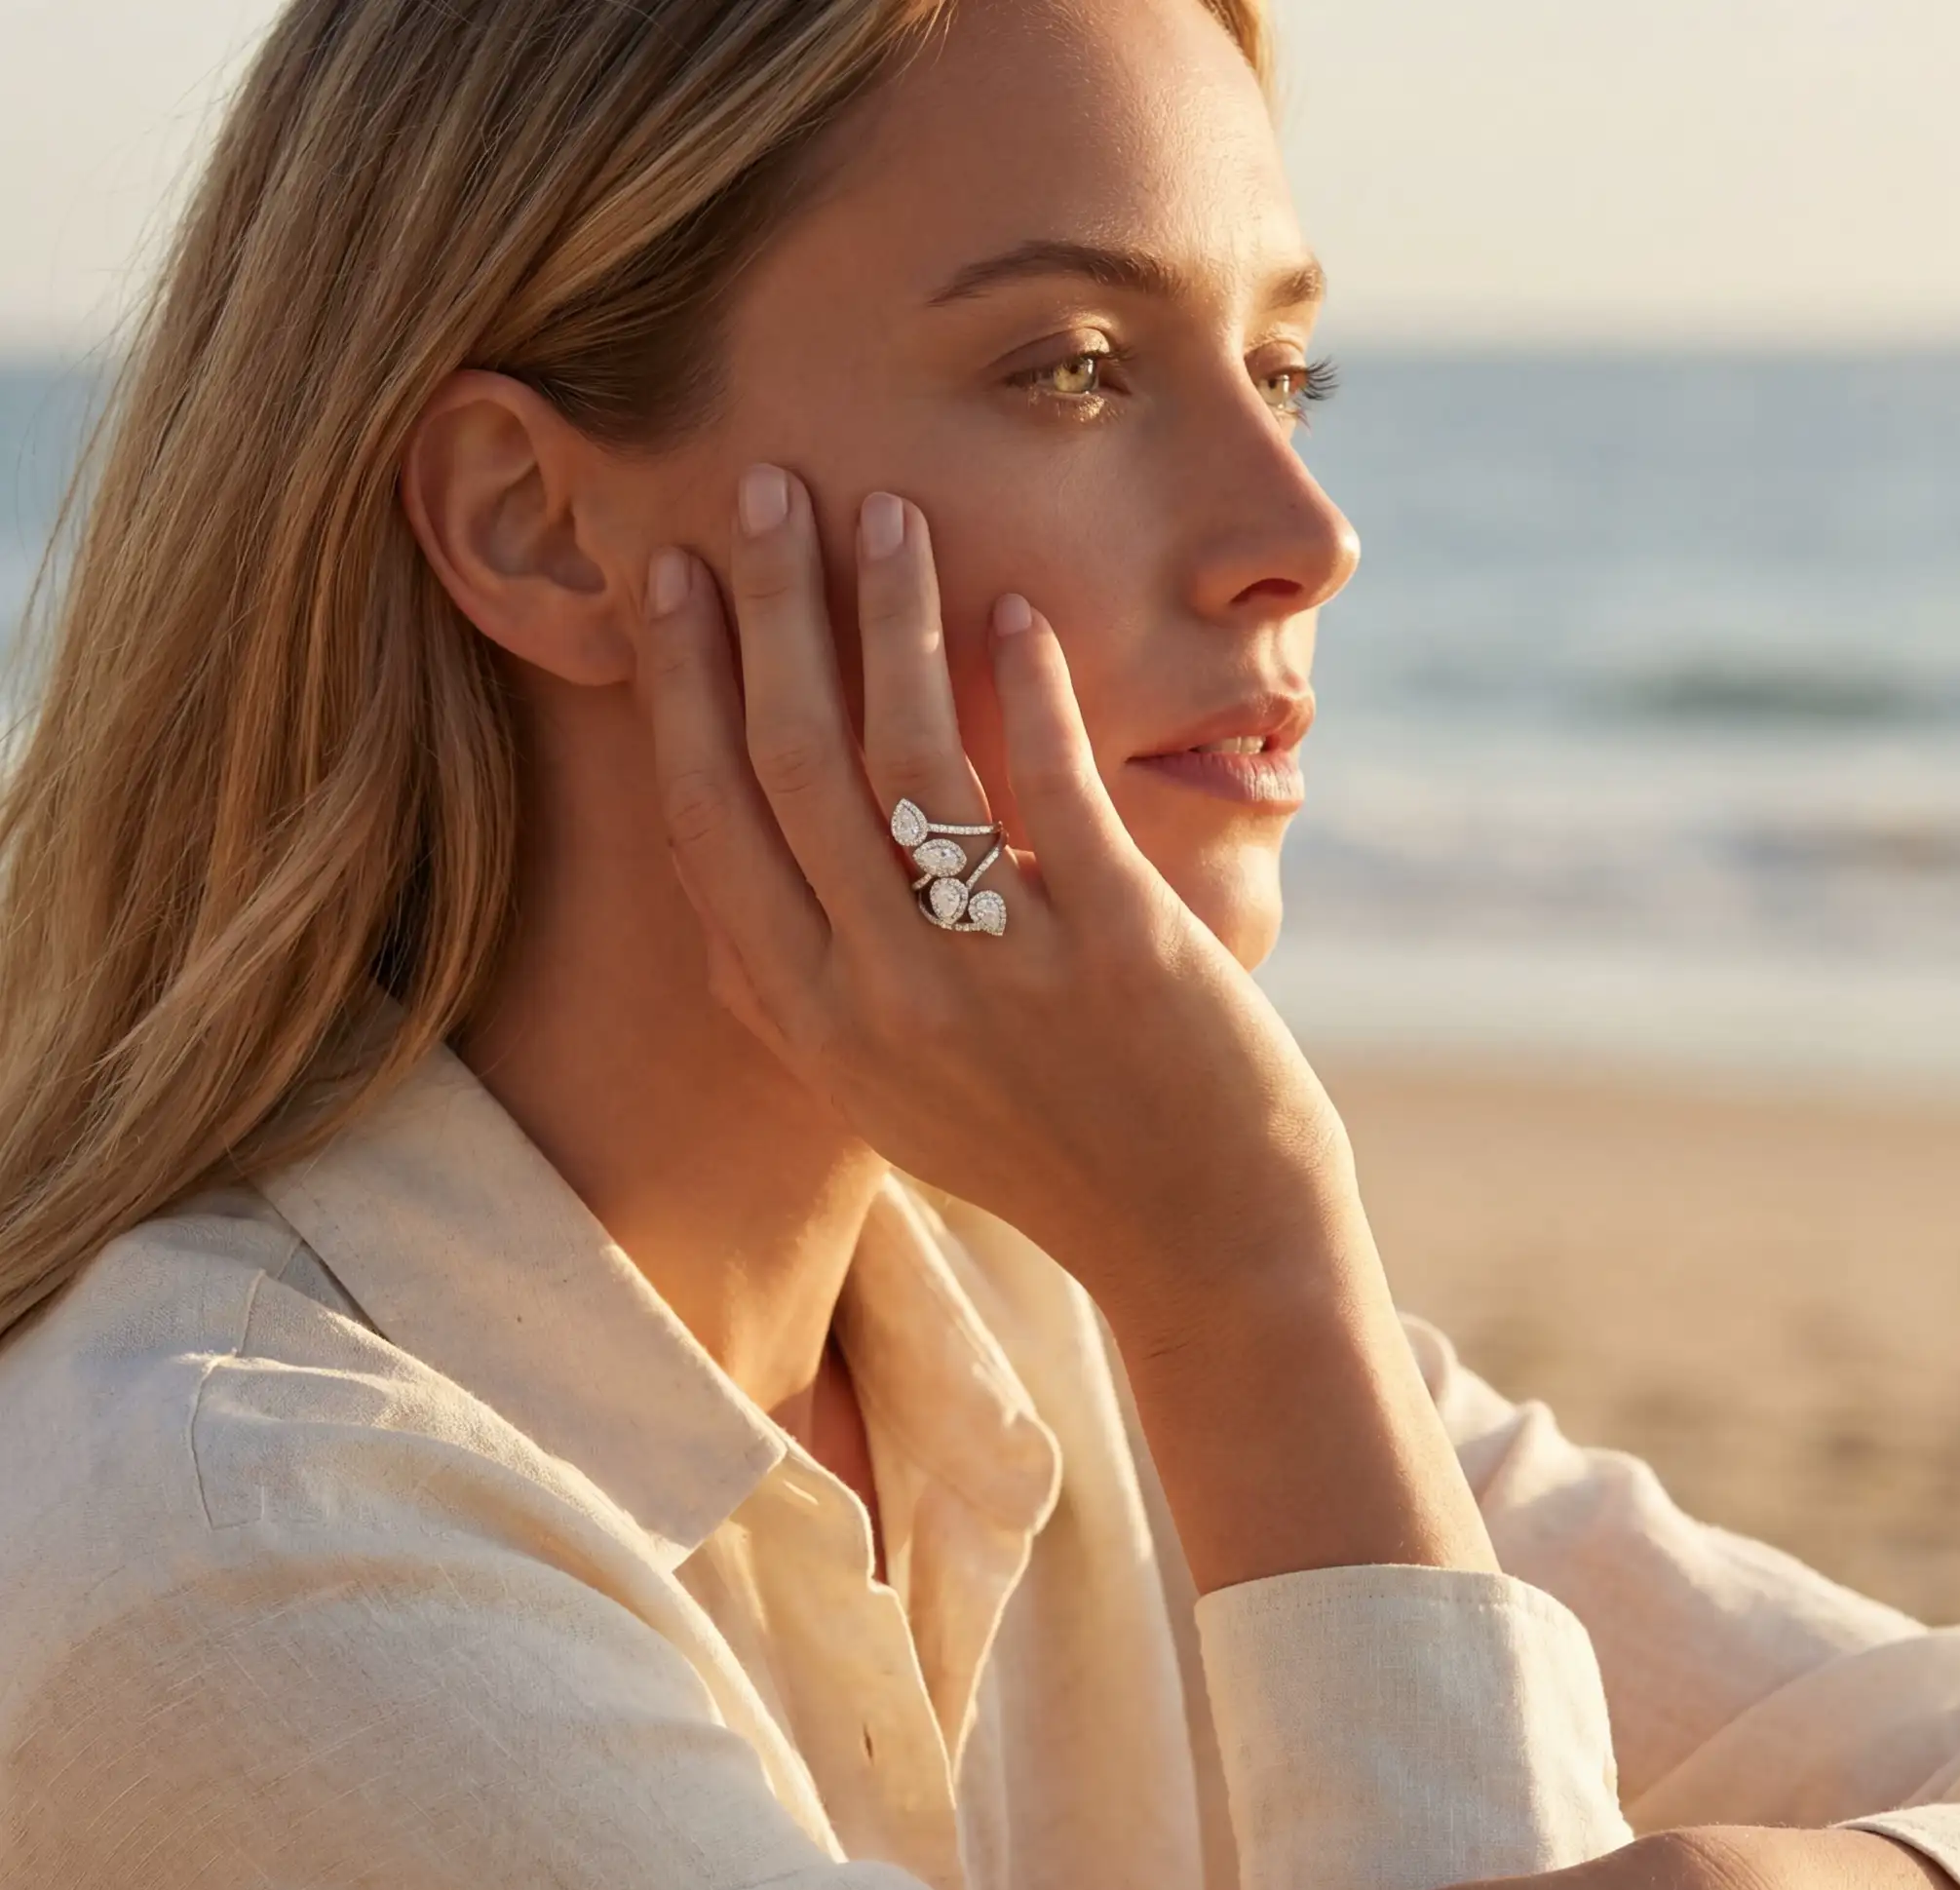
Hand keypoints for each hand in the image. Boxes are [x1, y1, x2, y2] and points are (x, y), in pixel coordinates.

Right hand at [637, 466, 1496, 1588]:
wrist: (1204, 1245)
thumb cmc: (1049, 1150)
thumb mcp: (887, 1094)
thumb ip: (797, 991)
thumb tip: (711, 870)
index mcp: (818, 1030)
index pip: (711, 827)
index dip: (683, 687)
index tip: (669, 573)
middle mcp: (886, 1005)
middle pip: (788, 767)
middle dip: (764, 612)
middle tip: (763, 487)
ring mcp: (1000, 981)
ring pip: (904, 762)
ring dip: (888, 619)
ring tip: (887, 513)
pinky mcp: (1117, 958)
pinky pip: (1050, 795)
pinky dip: (1028, 691)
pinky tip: (1016, 611)